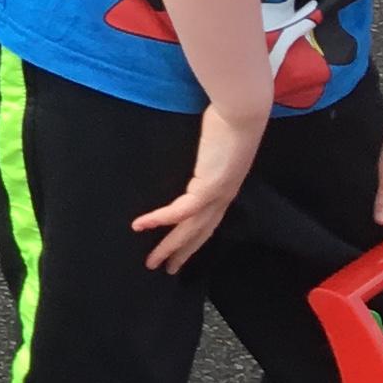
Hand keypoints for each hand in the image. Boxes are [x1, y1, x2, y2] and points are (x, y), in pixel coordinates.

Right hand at [133, 100, 267, 272]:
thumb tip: (193, 153)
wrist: (242, 113)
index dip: (193, 239)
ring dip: (170, 248)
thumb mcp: (217, 141)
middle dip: (181, 253)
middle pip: (199, 233)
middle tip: (166, 269)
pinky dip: (158, 220)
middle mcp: (222, 197)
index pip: (208, 221)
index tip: (180, 252)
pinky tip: (139, 226)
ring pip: (189, 230)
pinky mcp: (207, 187)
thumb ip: (206, 152)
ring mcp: (216, 195)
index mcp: (225, 187)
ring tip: (152, 261)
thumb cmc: (230, 119)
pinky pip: (179, 211)